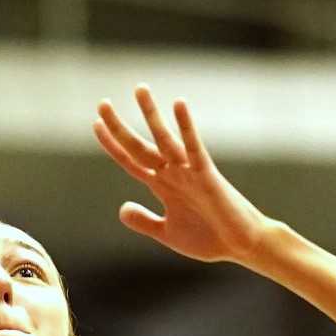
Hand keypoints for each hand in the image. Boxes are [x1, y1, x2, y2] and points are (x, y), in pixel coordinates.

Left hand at [94, 86, 273, 264]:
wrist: (240, 245)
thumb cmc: (209, 238)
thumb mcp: (168, 233)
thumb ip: (145, 221)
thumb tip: (121, 208)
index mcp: (163, 186)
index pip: (131, 161)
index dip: (113, 145)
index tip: (96, 124)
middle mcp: (173, 174)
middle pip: (140, 147)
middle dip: (120, 127)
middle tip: (102, 104)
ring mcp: (189, 172)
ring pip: (164, 139)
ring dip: (150, 115)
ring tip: (139, 90)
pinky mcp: (207, 175)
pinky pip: (194, 147)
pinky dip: (187, 127)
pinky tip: (179, 105)